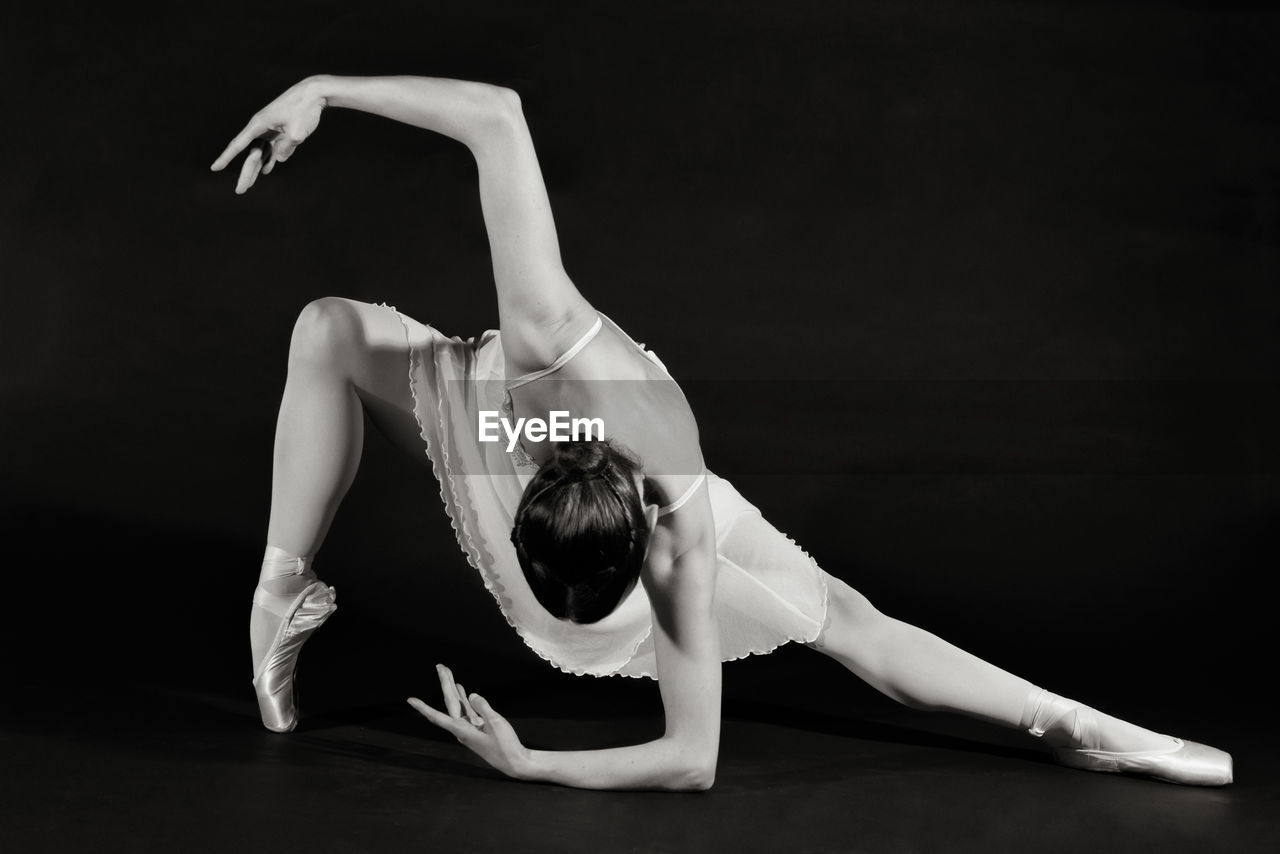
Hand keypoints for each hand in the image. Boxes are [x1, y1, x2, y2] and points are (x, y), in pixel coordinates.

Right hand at [210, 77, 327, 193]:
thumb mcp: (297, 132)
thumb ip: (287, 147)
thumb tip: (279, 159)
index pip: (238, 145)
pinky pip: (273, 149)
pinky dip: (270, 159)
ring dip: (256, 169)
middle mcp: (261, 128)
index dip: (226, 157)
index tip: (215, 168)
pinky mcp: (282, 132)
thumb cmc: (303, 109)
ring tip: (249, 186)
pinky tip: (268, 170)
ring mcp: (271, 130)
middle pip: (251, 155)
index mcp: (259, 124)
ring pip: (260, 153)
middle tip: (240, 191)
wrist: (313, 93)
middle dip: (246, 173)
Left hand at [408, 664, 532, 780]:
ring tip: (448, 674)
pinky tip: (462, 690)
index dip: (423, 708)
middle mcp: (462, 729)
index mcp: (462, 730)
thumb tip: (472, 695)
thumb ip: (482, 707)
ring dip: (453, 690)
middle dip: (445, 684)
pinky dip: (464, 699)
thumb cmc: (505, 746)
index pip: (438, 716)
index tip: (410, 700)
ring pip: (458, 705)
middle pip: (450, 703)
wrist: (514, 761)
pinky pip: (466, 710)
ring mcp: (469, 728)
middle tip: (440, 666)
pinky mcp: (477, 727)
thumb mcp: (495, 723)